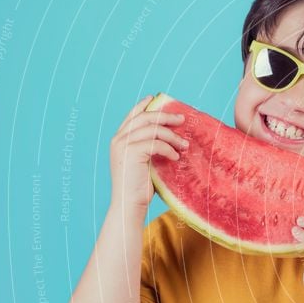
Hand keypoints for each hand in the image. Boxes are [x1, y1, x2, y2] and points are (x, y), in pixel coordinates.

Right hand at [109, 95, 188, 212]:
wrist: (129, 204)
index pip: (132, 116)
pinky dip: (169, 149)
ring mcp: (123, 145)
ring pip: (153, 129)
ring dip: (173, 136)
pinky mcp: (131, 153)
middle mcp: (118, 139)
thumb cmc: (140, 186)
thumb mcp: (144, 161)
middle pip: (145, 117)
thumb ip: (149, 146)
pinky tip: (176, 157)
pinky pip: (156, 143)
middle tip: (182, 119)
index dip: (143, 105)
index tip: (156, 98)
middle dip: (165, 116)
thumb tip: (169, 135)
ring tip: (185, 145)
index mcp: (119, 139)